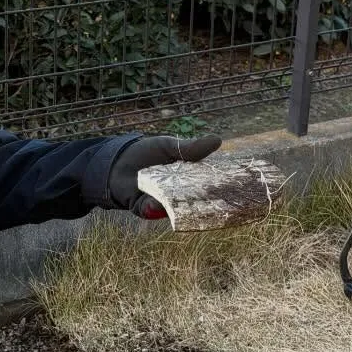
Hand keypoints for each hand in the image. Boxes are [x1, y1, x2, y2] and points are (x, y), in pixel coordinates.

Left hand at [107, 133, 221, 218]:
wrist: (116, 162)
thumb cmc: (145, 153)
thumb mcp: (169, 147)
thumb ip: (190, 148)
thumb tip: (218, 140)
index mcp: (188, 178)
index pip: (207, 183)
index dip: (220, 184)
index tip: (235, 182)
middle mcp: (178, 194)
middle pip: (195, 200)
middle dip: (206, 199)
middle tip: (219, 197)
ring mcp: (163, 203)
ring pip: (176, 208)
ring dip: (181, 205)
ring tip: (187, 198)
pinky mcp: (146, 209)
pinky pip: (154, 211)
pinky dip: (155, 208)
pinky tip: (157, 202)